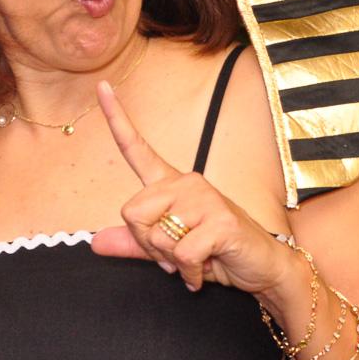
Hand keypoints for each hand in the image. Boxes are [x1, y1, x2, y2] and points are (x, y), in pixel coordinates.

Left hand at [89, 80, 293, 293]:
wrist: (263, 269)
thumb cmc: (216, 253)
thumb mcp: (170, 251)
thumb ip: (134, 244)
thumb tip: (94, 242)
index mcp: (171, 184)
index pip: (137, 148)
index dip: (116, 119)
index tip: (102, 86)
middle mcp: (186, 183)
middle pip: (131, 212)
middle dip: (148, 245)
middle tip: (175, 255)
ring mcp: (205, 198)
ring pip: (156, 236)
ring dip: (171, 261)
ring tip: (196, 259)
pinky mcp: (220, 220)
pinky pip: (181, 254)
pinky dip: (189, 273)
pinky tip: (204, 270)